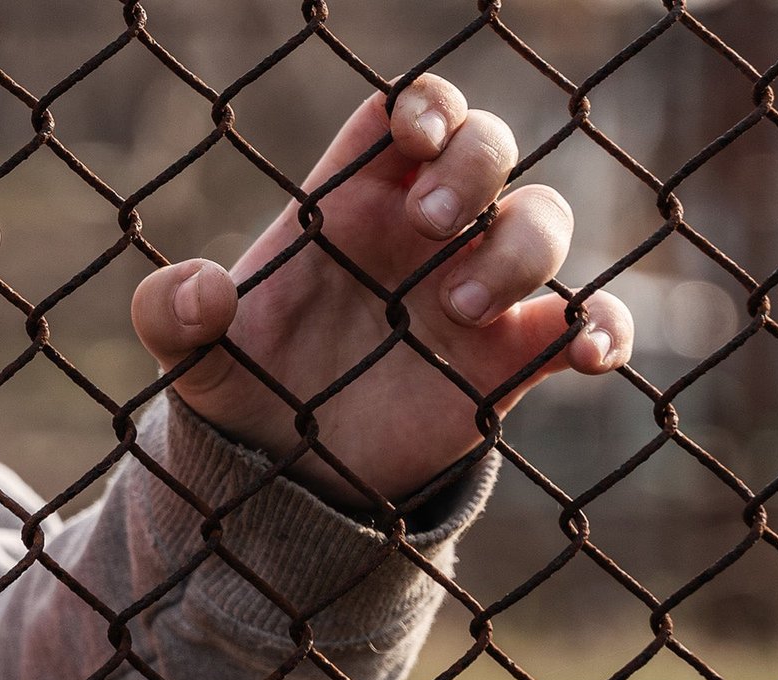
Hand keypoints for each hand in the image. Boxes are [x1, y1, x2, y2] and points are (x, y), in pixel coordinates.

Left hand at [130, 75, 631, 508]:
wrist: (292, 473)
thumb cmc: (250, 386)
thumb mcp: (193, 356)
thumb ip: (172, 316)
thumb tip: (202, 288)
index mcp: (353, 201)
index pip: (408, 114)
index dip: (426, 107)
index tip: (414, 141)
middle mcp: (425, 233)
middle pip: (489, 145)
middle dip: (476, 166)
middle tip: (433, 225)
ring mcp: (476, 289)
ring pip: (543, 220)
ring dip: (522, 247)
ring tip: (461, 308)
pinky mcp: (510, 358)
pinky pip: (585, 320)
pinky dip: (604, 326)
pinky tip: (590, 354)